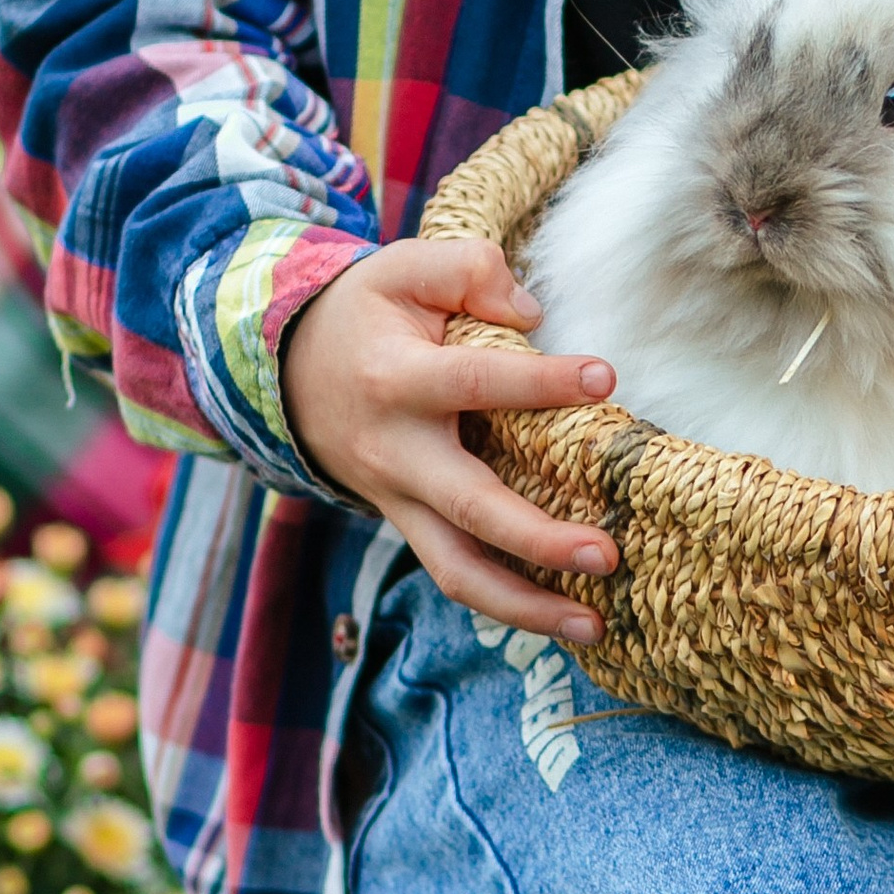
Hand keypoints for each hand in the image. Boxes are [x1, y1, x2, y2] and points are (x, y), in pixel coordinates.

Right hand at [280, 237, 618, 644]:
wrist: (286, 371)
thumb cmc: (363, 313)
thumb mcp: (402, 267)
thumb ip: (469, 272)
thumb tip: (533, 316)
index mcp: (397, 380)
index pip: (477, 384)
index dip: (542, 382)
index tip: (606, 377)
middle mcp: (396, 453)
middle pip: (469, 509)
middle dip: (538, 540)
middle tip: (607, 553)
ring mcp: (397, 499)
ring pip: (456, 570)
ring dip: (525, 607)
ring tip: (594, 626)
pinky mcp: (405, 523)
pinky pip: (454, 573)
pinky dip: (506, 605)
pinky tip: (565, 618)